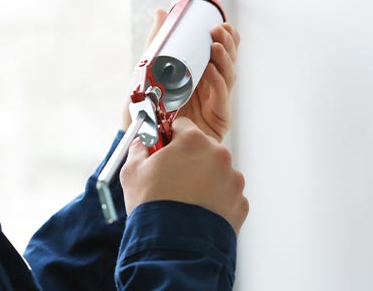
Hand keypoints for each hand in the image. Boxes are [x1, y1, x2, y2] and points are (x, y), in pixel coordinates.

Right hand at [120, 117, 248, 233]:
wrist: (173, 246)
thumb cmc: (153, 206)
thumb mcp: (132, 171)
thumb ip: (138, 149)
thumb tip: (140, 144)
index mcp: (194, 141)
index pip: (182, 126)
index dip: (170, 138)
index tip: (164, 150)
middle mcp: (219, 156)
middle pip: (203, 149)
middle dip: (189, 159)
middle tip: (172, 179)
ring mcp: (233, 180)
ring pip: (217, 172)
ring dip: (204, 180)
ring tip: (185, 200)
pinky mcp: (240, 203)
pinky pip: (226, 195)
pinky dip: (215, 201)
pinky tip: (197, 212)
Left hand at [122, 9, 240, 142]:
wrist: (140, 140)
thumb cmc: (145, 109)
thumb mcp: (147, 71)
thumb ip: (157, 42)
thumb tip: (161, 12)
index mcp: (199, 75)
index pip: (219, 53)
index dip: (226, 38)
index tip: (221, 23)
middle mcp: (210, 87)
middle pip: (228, 62)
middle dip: (228, 44)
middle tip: (218, 30)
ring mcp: (215, 103)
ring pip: (228, 77)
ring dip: (225, 60)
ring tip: (215, 46)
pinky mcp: (216, 120)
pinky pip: (221, 99)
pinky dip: (218, 83)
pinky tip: (211, 71)